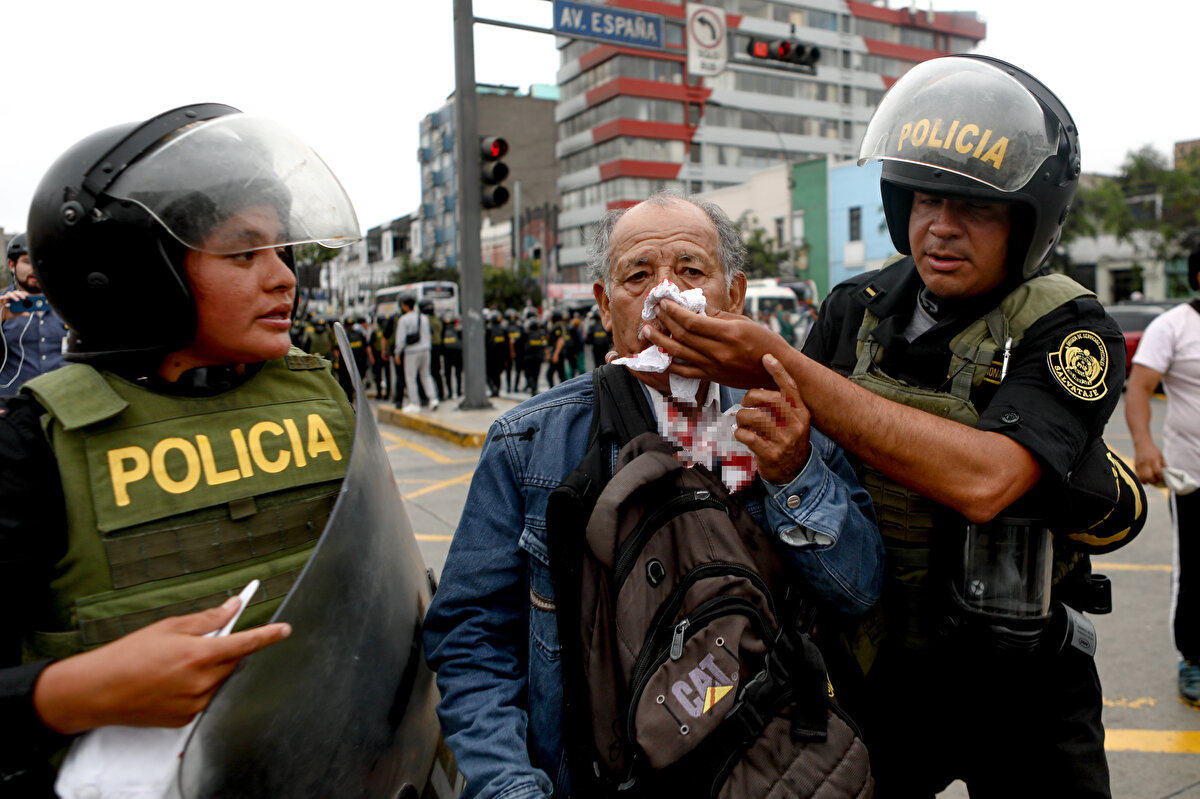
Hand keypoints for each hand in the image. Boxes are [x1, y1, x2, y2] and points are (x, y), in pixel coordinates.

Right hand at [0, 289, 28, 321]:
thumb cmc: (5, 314)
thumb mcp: (14, 314)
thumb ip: (21, 313)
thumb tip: (28, 314)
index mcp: (13, 300)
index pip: (18, 294)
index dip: (22, 293)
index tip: (27, 295)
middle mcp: (9, 298)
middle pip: (15, 292)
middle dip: (20, 294)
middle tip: (24, 298)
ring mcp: (4, 299)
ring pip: (9, 293)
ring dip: (14, 296)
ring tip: (18, 300)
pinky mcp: (0, 300)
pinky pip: (1, 297)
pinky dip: (4, 297)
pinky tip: (7, 298)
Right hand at [33, 598, 290, 733]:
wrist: (98, 691)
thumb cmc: (130, 654)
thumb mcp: (170, 627)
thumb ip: (208, 618)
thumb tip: (233, 606)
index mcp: (199, 655)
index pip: (246, 644)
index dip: (268, 635)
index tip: (285, 630)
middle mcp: (201, 682)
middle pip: (232, 662)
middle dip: (226, 650)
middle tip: (202, 643)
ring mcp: (195, 704)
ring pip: (219, 681)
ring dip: (210, 669)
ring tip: (178, 663)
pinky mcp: (186, 719)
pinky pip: (204, 698)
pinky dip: (197, 686)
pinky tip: (172, 682)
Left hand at [643, 300, 789, 388]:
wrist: (777, 370)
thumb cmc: (764, 341)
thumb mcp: (743, 321)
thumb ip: (717, 315)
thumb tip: (694, 306)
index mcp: (728, 333)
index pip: (692, 321)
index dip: (674, 310)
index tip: (664, 302)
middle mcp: (718, 351)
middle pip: (682, 335)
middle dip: (665, 321)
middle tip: (653, 310)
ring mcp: (714, 366)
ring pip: (679, 353)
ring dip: (660, 341)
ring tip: (646, 331)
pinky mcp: (712, 377)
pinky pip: (685, 372)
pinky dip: (671, 364)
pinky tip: (660, 356)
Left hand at [735, 354, 810, 483]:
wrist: (794, 472)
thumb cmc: (788, 440)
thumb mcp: (794, 420)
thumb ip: (784, 402)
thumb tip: (767, 379)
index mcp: (802, 413)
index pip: (790, 387)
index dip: (778, 371)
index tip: (766, 358)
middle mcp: (795, 425)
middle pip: (769, 399)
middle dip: (751, 397)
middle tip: (746, 402)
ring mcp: (784, 440)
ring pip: (754, 417)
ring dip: (742, 417)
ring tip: (742, 421)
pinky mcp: (770, 454)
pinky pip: (747, 435)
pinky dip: (739, 433)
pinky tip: (742, 434)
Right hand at [1133, 441, 1165, 485]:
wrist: (1142, 445)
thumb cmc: (1153, 451)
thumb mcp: (1161, 456)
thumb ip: (1163, 465)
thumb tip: (1166, 475)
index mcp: (1154, 460)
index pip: (1158, 472)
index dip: (1161, 477)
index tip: (1163, 478)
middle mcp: (1146, 463)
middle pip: (1149, 477)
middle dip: (1155, 481)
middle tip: (1157, 480)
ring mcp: (1139, 466)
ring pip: (1143, 479)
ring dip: (1148, 482)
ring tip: (1152, 480)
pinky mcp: (1135, 467)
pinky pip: (1138, 477)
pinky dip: (1142, 480)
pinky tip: (1146, 479)